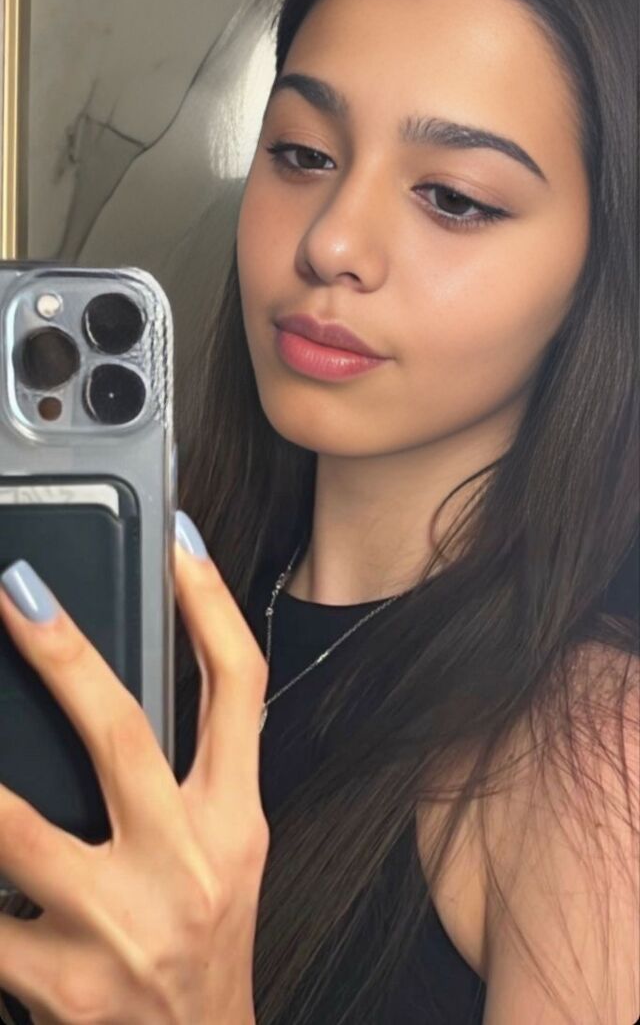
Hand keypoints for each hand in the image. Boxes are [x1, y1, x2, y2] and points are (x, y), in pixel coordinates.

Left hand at [0, 512, 268, 1023]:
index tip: (179, 538)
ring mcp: (118, 929)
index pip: (240, 690)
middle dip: (66, 656)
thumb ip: (181, 777)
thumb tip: (105, 689)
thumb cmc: (202, 948)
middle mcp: (185, 866)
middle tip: (17, 590)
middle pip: (125, 736)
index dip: (212, 605)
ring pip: (15, 830)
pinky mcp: (57, 988)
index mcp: (232, 822)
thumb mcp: (222, 855)